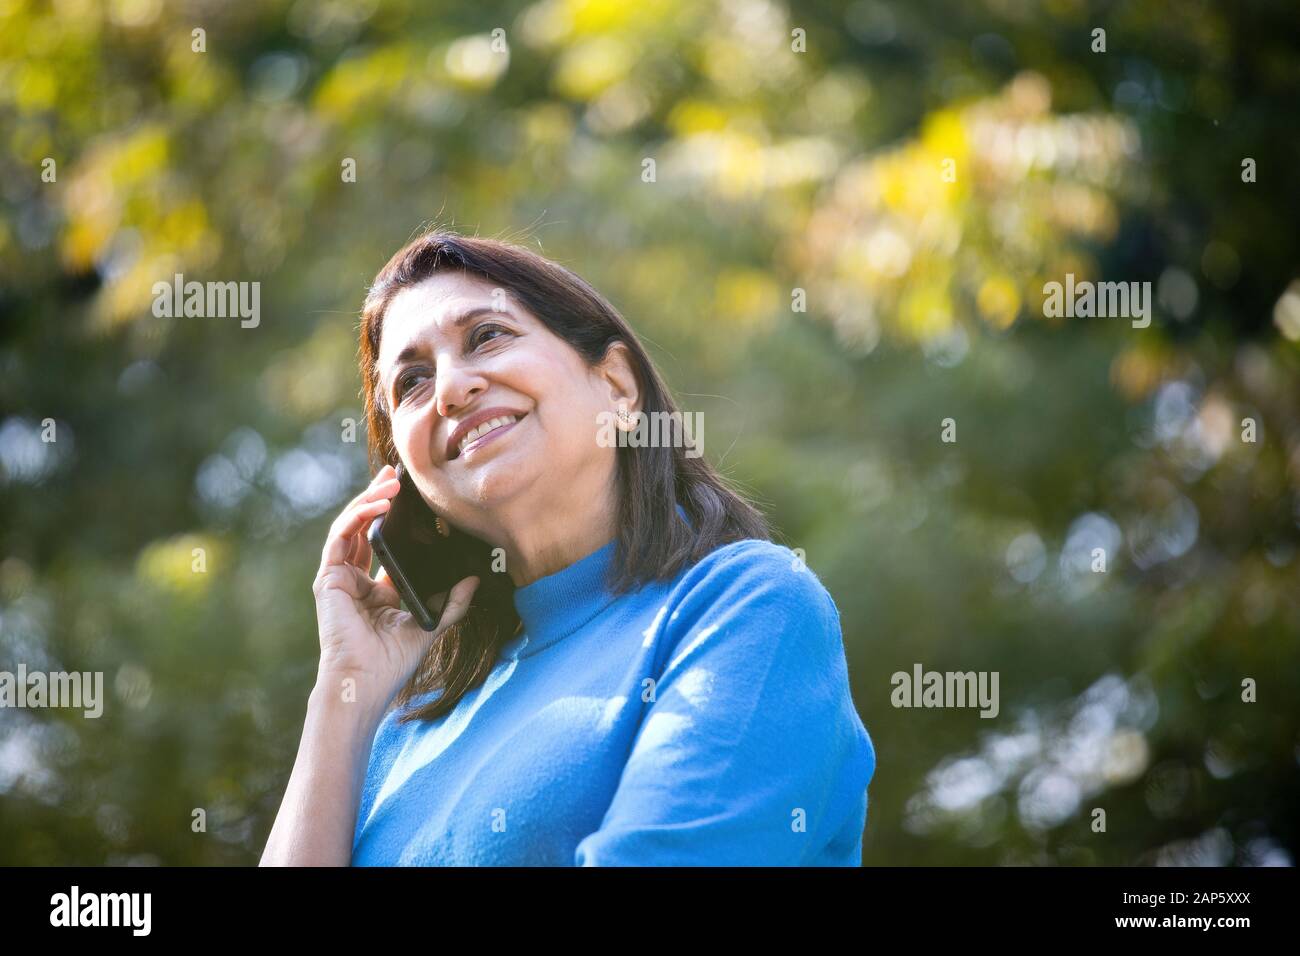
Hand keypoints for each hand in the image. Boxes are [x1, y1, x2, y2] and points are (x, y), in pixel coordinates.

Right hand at [311, 463, 478, 714]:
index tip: (414, 497)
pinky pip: (342, 535)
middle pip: (365, 528)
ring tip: (391, 482)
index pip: (384, 544)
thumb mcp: (431, 626)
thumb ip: (452, 604)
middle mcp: (355, 580)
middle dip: (378, 498)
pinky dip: (359, 515)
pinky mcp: (328, 577)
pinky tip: (380, 503)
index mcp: (377, 590)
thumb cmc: (393, 661)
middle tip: (396, 474)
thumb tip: (475, 580)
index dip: (395, 519)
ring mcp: (339, 577)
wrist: (367, 680)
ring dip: (369, 499)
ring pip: (351, 525)